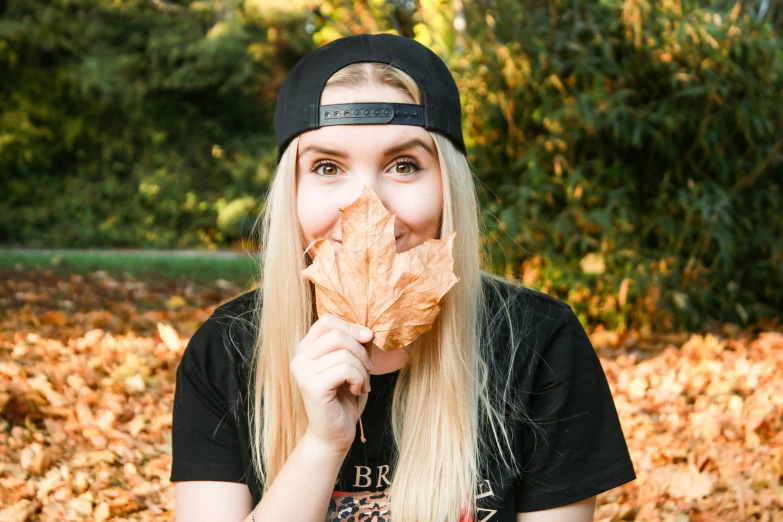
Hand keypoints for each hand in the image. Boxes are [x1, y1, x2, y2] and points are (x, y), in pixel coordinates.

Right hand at [290, 314, 373, 453]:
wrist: (334, 434)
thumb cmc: (344, 399)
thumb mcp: (350, 365)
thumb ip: (353, 345)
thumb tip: (367, 331)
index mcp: (306, 349)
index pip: (326, 321)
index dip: (350, 326)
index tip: (367, 339)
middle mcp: (300, 359)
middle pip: (337, 335)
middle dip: (361, 351)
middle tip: (368, 369)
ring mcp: (303, 373)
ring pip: (344, 354)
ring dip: (362, 370)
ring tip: (362, 384)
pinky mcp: (313, 387)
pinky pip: (345, 370)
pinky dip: (359, 379)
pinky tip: (357, 391)